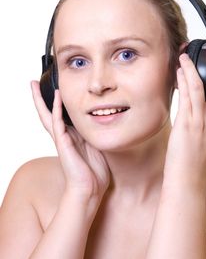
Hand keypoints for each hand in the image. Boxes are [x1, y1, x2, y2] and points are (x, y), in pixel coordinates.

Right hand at [31, 81, 109, 204]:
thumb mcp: (97, 147)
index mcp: (72, 137)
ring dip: (42, 99)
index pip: (60, 116)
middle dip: (40, 98)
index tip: (53, 89)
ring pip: (48, 115)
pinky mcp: (63, 143)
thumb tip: (105, 122)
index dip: (55, 103)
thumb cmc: (95, 172)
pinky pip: (58, 122)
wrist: (89, 190)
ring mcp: (62, 139)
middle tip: (32, 83)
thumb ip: (95, 135)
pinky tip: (56, 96)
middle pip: (48, 113)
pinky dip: (56, 109)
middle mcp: (64, 136)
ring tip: (34, 85)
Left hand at [164, 44, 205, 188]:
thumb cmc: (197, 158)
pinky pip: (186, 95)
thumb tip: (202, 97)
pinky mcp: (187, 123)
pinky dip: (183, 80)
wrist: (188, 177)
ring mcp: (203, 120)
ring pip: (201, 85)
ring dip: (192, 67)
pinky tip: (179, 71)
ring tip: (185, 55)